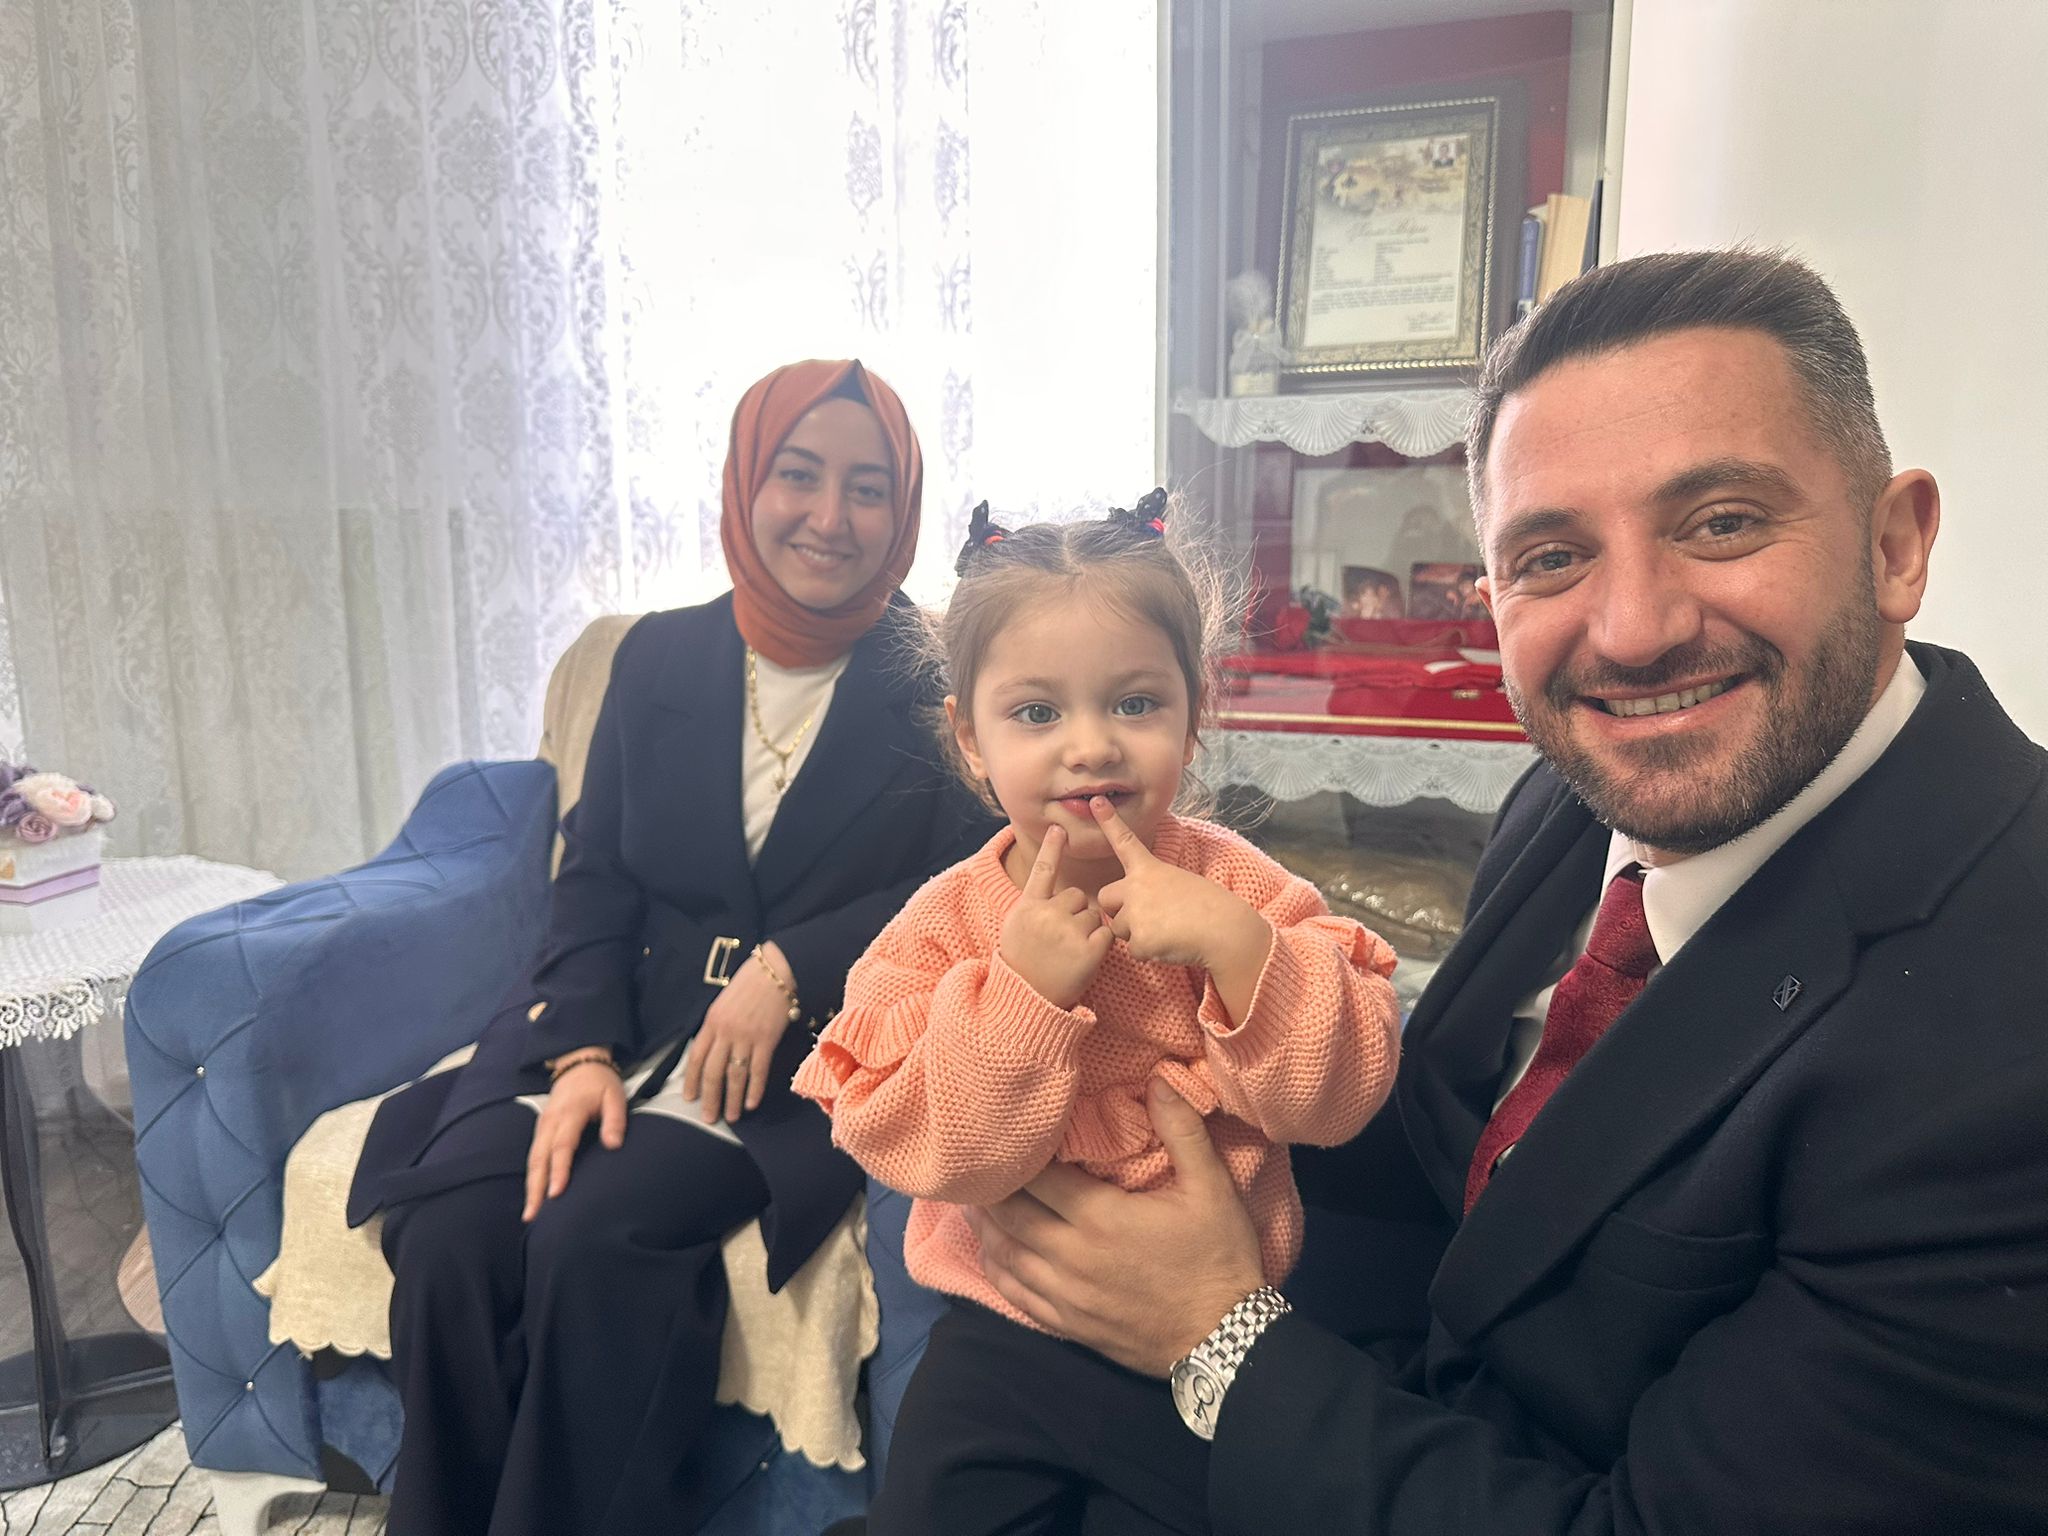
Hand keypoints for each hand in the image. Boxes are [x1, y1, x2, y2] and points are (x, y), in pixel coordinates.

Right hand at [523, 1058, 626, 1221]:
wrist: (580, 1064)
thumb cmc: (600, 1083)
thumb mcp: (615, 1095)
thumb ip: (615, 1120)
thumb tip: (613, 1144)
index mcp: (569, 1112)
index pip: (562, 1146)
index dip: (559, 1170)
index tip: (556, 1193)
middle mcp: (551, 1121)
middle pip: (539, 1158)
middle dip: (535, 1188)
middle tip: (533, 1215)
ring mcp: (543, 1126)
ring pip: (533, 1160)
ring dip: (530, 1187)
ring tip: (531, 1214)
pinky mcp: (541, 1131)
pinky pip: (534, 1156)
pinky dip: (532, 1177)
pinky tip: (534, 1196)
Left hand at [680, 944, 794, 1122]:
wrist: (777, 969)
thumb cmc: (751, 982)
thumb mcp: (723, 1002)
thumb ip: (716, 1026)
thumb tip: (711, 1050)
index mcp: (712, 1021)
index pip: (696, 1056)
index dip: (692, 1080)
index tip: (690, 1097)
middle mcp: (726, 1032)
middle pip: (713, 1072)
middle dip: (710, 1098)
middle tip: (709, 1118)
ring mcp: (746, 1037)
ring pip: (735, 1075)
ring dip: (733, 1100)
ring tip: (732, 1117)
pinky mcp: (766, 1040)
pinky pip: (758, 1070)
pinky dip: (755, 1089)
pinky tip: (752, 1103)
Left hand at [968, 1078, 1265, 1375]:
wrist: (1226, 1341)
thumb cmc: (1219, 1257)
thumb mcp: (1212, 1187)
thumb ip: (1182, 1130)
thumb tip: (1156, 1078)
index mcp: (1101, 1217)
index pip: (1037, 1176)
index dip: (1015, 1153)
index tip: (1005, 1131)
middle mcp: (1071, 1255)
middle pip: (1010, 1213)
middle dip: (988, 1187)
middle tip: (972, 1162)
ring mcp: (1065, 1295)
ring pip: (1004, 1254)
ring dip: (984, 1225)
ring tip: (970, 1199)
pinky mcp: (1067, 1324)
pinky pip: (1015, 1294)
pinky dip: (995, 1267)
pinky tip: (989, 1250)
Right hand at [998, 825, 1113, 1009]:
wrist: (1028, 999)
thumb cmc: (1023, 962)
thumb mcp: (1017, 928)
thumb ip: (1033, 906)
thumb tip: (1050, 889)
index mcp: (1027, 908)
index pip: (1042, 871)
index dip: (1051, 848)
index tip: (1059, 828)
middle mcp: (1047, 915)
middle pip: (1077, 896)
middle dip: (1075, 912)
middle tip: (1062, 937)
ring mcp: (1068, 932)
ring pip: (1093, 916)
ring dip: (1087, 930)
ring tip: (1069, 952)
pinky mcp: (1088, 950)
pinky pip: (1105, 935)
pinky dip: (1100, 946)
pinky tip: (1083, 958)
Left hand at [1092, 798, 1269, 988]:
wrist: (1226, 931)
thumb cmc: (1210, 908)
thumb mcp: (1180, 883)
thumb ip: (1153, 888)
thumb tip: (1139, 909)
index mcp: (1150, 869)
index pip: (1125, 841)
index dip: (1109, 821)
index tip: (1096, 801)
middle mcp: (1137, 887)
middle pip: (1105, 898)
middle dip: (1118, 909)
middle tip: (1150, 916)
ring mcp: (1135, 913)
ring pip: (1118, 928)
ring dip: (1136, 934)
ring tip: (1168, 930)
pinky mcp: (1139, 940)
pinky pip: (1133, 951)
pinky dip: (1150, 953)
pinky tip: (1171, 944)